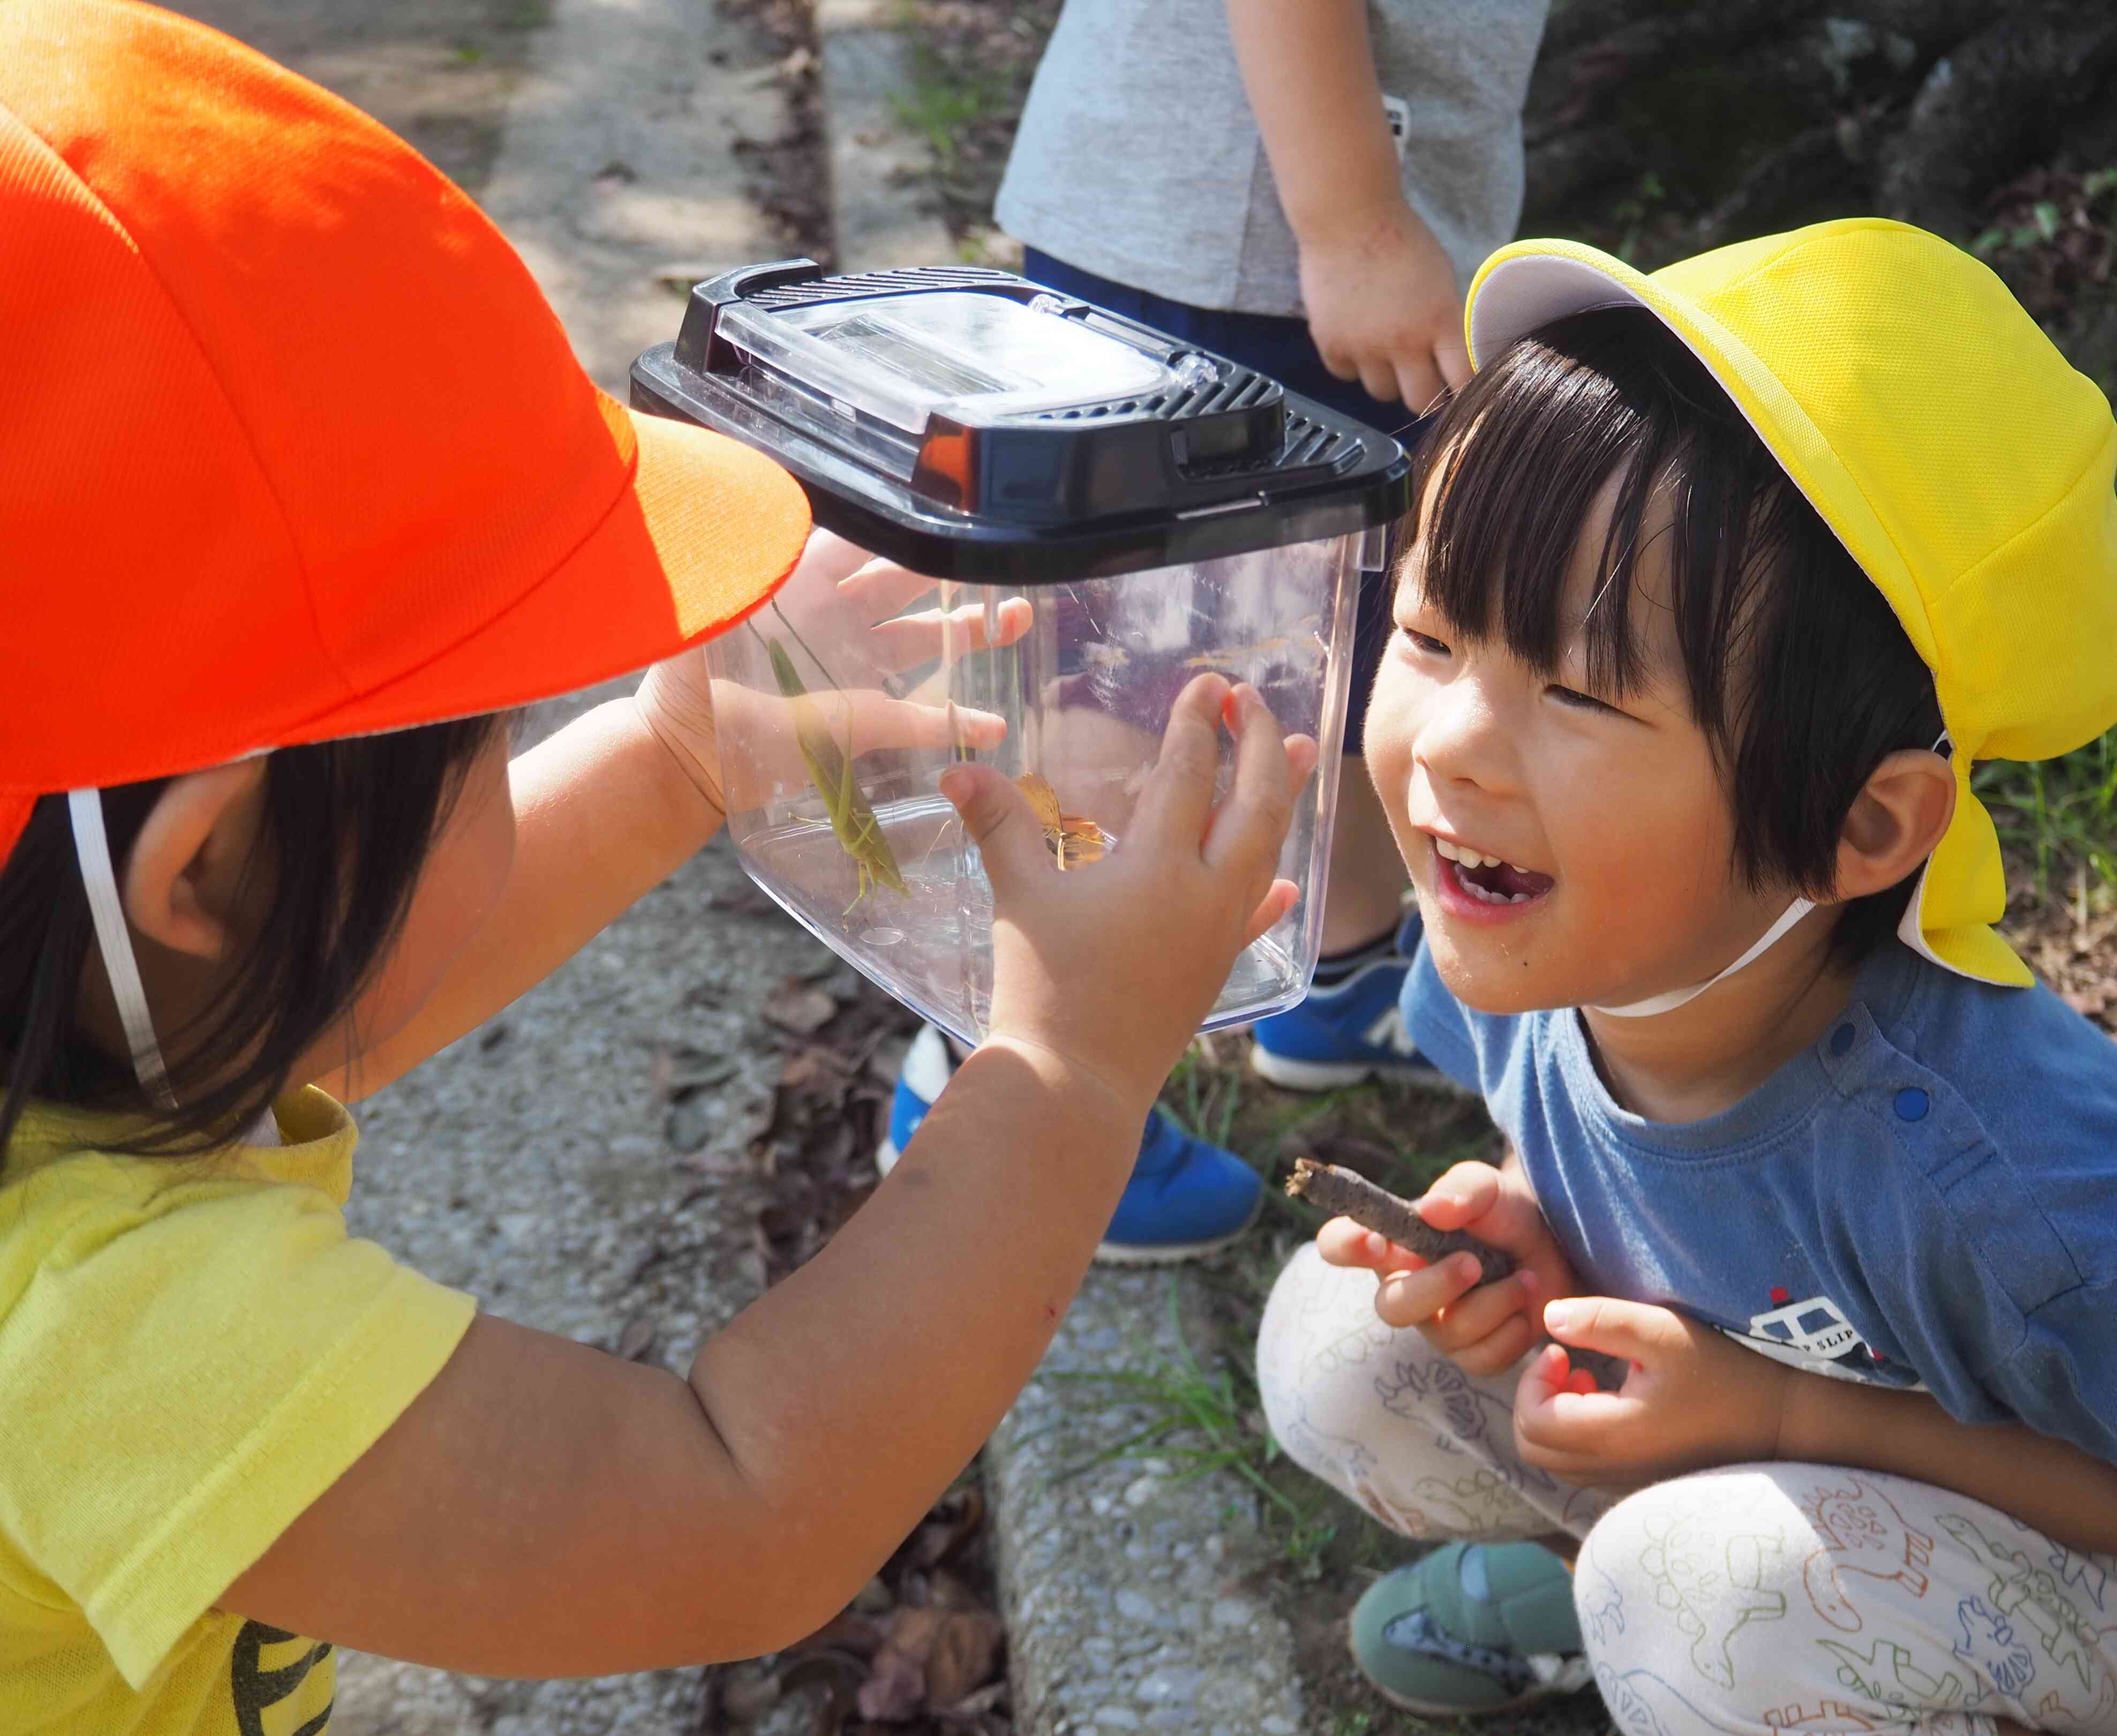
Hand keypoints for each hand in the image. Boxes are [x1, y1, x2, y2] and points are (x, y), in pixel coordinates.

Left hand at [636, 529, 1032, 811]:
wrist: (682, 753)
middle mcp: (838, 618)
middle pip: (907, 583)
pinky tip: (994, 725)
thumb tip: (758, 521)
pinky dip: (958, 723)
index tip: (943, 508)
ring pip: (925, 640)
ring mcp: (856, 669)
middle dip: (953, 570)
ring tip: (1016, 618)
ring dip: (971, 632)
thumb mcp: (711, 612)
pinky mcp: (865, 720)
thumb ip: (738, 568)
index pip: (862, 540)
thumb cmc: (689, 679)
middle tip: (996, 555)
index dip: (902, 525)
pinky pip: (921, 719)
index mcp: (804, 582)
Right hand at [952, 675, 1316, 1108]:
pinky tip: (1283, 883)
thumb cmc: (1043, 987)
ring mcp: (1218, 935)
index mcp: (1159, 866)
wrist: (1074, 1083)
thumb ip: (999, 825)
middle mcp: (1205, 894)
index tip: (1208, 683)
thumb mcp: (1019, 896)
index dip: (1197, 724)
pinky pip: (1254, 920)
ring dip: (1283, 798)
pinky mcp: (1214, 972)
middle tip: (1255, 704)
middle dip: (1260, 746)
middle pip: (1253, 803)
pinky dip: (1269, 893)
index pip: (1188, 774)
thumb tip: (961, 769)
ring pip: (1265, 851)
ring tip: (1303, 754)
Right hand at [1299, 198, 1468, 414]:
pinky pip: (1346, 375)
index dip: (1463, 390)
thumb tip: (1455, 362)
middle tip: (1424, 379)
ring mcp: (1364, 346)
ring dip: (1388, 378)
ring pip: (1382, 393)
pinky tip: (1357, 339)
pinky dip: (1353, 364)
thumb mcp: (1441, 279)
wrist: (1348, 216)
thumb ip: (1448, 323)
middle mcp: (1403, 341)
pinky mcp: (1331, 343)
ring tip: (1386, 351)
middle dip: (1426, 395)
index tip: (1459, 389)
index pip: (1461, 381)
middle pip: (1420, 401)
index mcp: (1440, 321)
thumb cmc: (1400, 240)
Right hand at [1317, 1157, 1580, 1376]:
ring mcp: (1438, 1326)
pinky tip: (1526, 1305)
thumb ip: (1461, 1189)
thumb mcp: (1488, 1186)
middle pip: (1390, 1307)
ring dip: (1494, 1302)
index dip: (1346, 1246)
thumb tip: (1431, 1210)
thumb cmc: (1505, 1212)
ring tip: (1525, 1277)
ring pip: (1447, 1334)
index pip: (1339, 1245)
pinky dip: (1512, 1330)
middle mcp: (1405, 1288)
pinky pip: (1481, 1359)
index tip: (1377, 1241)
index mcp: (1392, 1243)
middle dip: (1434, 1287)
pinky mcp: (1472, 1353)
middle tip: (1474, 1262)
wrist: (1556, 1245)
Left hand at [1513, 1297, 1791, 1493]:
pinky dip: (1578, 1436)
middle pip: (1535, 1449)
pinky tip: (1610, 1401)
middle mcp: (1615, 1469)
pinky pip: (1585, 1468)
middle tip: (1568, 1364)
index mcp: (1615, 1434)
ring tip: (1589, 1379)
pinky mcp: (1642, 1481)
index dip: (1532, 1382)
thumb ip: (1601, 1321)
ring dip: (1556, 1418)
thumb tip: (1548, 1318)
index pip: (1533, 1422)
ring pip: (1557, 1462)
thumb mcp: (1662, 1331)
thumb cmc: (1724, 1369)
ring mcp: (1628, 1481)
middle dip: (1536, 1401)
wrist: (1781, 1418)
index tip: (1561, 1351)